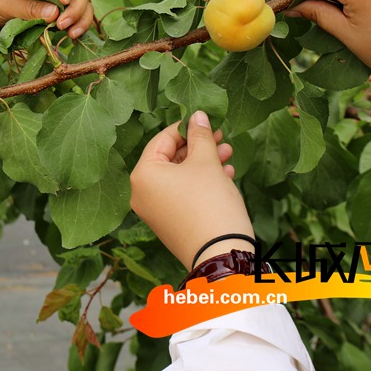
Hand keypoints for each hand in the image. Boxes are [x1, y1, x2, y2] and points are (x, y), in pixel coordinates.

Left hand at [0, 0, 93, 36]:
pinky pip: (74, 20)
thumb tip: (55, 12)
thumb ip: (27, 7)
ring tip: (71, 35)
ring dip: (81, 19)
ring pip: (81, 6)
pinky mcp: (54, 19)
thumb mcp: (3, 3)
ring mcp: (55, 3)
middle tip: (63, 26)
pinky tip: (73, 38)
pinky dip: (78, 28)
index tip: (63, 1)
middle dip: (77, 8)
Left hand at [129, 112, 251, 270]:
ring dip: (203, 163)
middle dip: (198, 146)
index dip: (186, 127)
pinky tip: (225, 174)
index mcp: (142, 175)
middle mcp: (141, 193)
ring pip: (179, 177)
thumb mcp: (206, 162)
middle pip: (170, 159)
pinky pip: (181, 194)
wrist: (221, 255)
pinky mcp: (169, 223)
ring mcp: (154, 211)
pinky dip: (200, 183)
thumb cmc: (210, 203)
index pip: (162, 140)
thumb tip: (197, 115)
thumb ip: (200, 136)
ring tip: (228, 154)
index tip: (206, 120)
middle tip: (221, 137)